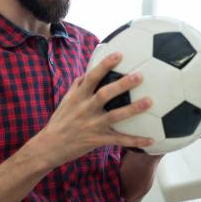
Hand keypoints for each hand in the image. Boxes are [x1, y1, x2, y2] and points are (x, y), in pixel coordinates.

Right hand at [30, 52, 153, 168]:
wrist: (49, 147)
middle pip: (105, 94)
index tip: (119, 55)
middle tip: (139, 75)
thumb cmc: (60, 121)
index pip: (92, 77)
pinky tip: (151, 140)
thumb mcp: (66, 100)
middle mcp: (85, 109)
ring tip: (149, 102)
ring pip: (115, 116)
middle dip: (122, 85)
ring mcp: (92, 125)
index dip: (105, 65)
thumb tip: (89, 72)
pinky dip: (135, 141)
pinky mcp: (98, 140)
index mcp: (78, 97)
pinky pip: (119, 140)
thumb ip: (78, 86)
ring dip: (133, 109)